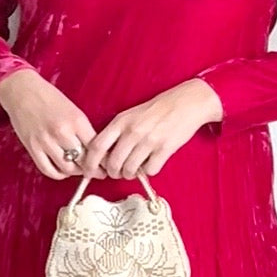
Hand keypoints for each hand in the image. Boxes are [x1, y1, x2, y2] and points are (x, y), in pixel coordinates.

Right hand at [0, 68, 98, 180]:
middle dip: (92, 169)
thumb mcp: (73, 109)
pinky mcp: (32, 147)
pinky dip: (58, 174)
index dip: (103, 160)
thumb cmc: (49, 97)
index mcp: (76, 120)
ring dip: (75, 172)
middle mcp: (62, 132)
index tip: (106, 164)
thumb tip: (95, 151)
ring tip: (78, 169)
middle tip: (96, 171)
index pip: (96, 148)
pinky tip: (62, 170)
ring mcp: (46, 141)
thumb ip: (83, 130)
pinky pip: (48, 169)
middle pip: (83, 161)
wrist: (22, 91)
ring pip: (67, 168)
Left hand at [77, 79, 221, 181]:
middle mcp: (132, 131)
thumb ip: (116, 132)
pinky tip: (151, 163)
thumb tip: (103, 156)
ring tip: (134, 169)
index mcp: (121, 121)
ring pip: (130, 170)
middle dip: (113, 173)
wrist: (186, 102)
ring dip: (130, 174)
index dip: (90, 163)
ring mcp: (149, 140)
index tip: (89, 171)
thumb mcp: (130, 115)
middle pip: (112, 163)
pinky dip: (149, 171)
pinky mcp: (165, 149)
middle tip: (118, 172)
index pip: (97, 146)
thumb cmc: (157, 109)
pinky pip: (150, 170)